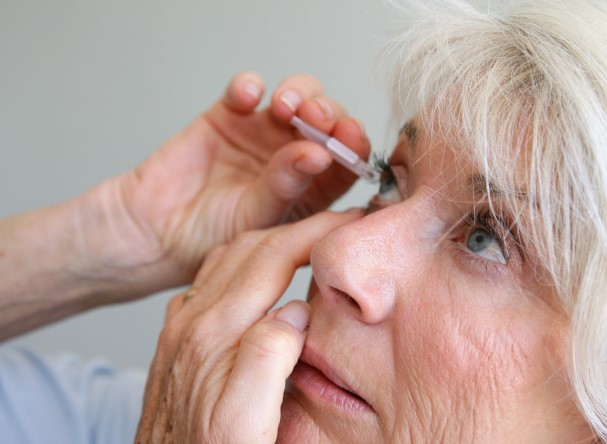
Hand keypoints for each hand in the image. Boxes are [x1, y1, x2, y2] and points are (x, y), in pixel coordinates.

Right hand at [75, 72, 369, 295]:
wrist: (155, 232)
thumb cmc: (213, 238)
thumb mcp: (258, 218)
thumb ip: (288, 184)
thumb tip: (321, 152)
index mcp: (316, 186)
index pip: (348, 158)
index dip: (353, 142)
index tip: (349, 134)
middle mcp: (296, 155)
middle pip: (328, 119)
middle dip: (327, 111)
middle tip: (315, 116)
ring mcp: (265, 132)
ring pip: (296, 96)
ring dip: (297, 92)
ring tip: (285, 106)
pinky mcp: (230, 115)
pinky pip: (246, 89)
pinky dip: (249, 85)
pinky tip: (248, 96)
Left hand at [135, 210, 361, 442]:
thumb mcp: (243, 425)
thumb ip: (267, 360)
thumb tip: (295, 310)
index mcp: (215, 333)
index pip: (273, 257)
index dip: (315, 232)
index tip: (349, 221)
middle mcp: (192, 322)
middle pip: (249, 247)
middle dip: (298, 227)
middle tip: (337, 224)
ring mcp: (180, 329)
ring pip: (227, 259)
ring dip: (269, 240)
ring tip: (305, 241)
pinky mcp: (177, 342)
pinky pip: (210, 281)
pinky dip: (243, 264)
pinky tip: (258, 277)